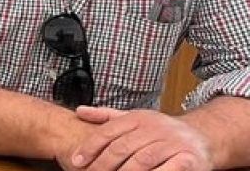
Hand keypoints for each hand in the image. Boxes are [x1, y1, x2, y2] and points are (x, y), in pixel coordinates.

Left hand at [69, 106, 212, 170]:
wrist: (201, 138)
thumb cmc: (160, 131)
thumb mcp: (134, 119)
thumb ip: (107, 117)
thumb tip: (79, 111)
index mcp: (137, 118)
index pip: (108, 132)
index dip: (90, 147)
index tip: (76, 161)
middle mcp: (154, 128)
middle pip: (122, 148)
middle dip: (103, 164)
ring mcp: (172, 143)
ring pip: (142, 160)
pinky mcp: (189, 158)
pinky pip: (167, 169)